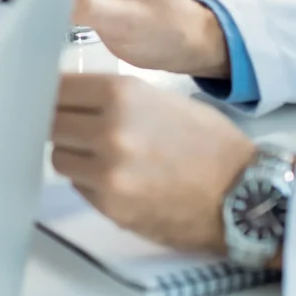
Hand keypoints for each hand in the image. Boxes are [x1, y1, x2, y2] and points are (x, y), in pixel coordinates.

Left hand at [49, 73, 254, 251]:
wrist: (243, 193)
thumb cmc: (209, 143)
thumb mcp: (162, 100)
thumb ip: (115, 98)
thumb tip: (70, 99)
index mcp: (122, 94)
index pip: (58, 88)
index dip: (55, 95)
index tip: (56, 101)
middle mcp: (109, 130)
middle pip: (51, 123)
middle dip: (62, 126)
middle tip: (78, 131)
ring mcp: (107, 172)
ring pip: (60, 157)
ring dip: (74, 156)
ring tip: (103, 158)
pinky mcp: (110, 206)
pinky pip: (80, 187)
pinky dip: (90, 182)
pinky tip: (119, 181)